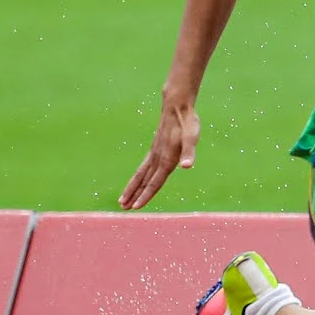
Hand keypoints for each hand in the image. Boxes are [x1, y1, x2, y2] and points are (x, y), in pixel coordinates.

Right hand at [118, 92, 199, 208]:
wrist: (176, 106)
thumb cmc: (187, 122)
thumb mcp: (192, 137)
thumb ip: (189, 152)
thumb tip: (187, 166)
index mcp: (166, 159)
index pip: (154, 181)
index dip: (146, 195)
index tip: (136, 207)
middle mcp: (158, 158)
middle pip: (143, 180)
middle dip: (134, 195)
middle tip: (123, 208)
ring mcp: (154, 153)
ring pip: (140, 174)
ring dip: (132, 187)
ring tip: (123, 200)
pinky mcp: (155, 149)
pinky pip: (144, 167)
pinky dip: (137, 177)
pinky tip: (136, 182)